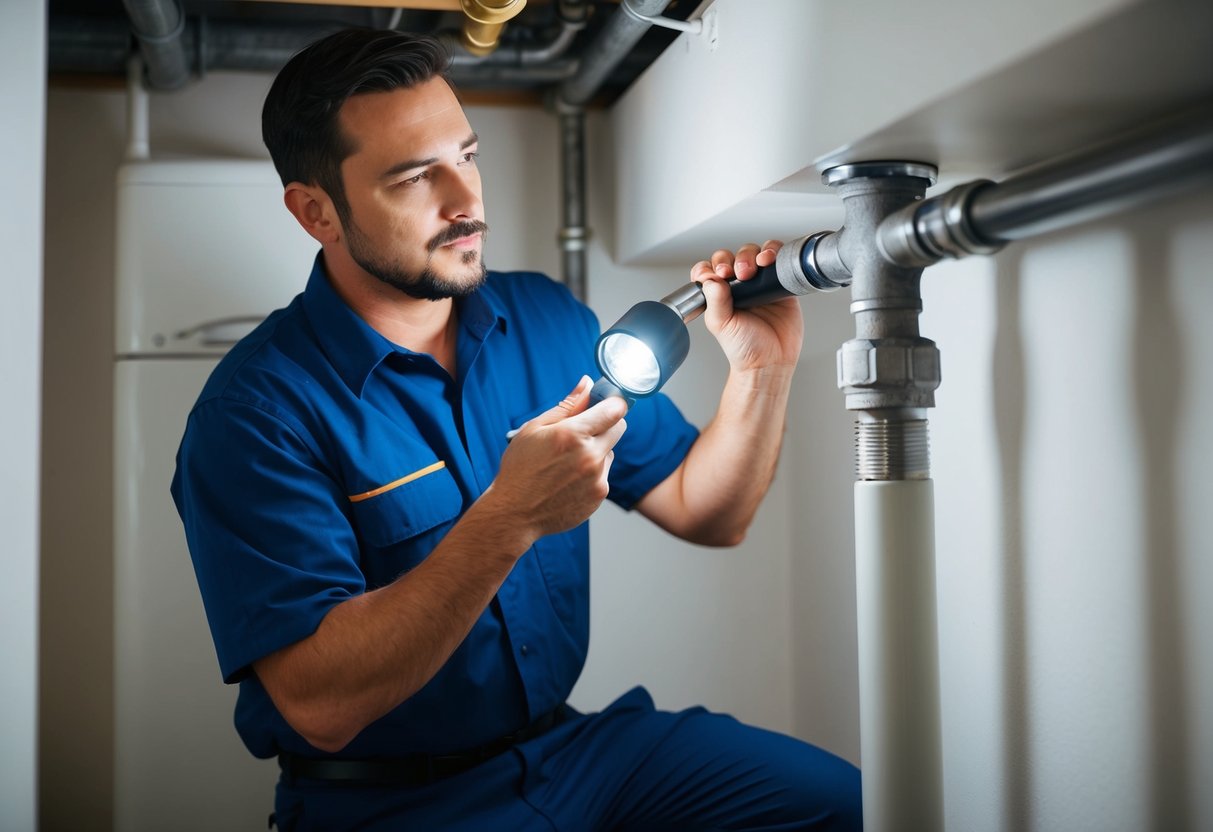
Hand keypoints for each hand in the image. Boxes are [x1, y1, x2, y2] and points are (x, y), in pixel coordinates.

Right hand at [489, 376, 627, 540]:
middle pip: (619, 428)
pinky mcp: (599, 495)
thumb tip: (586, 383)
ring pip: (610, 452)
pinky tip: (569, 479)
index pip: (615, 409)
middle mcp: (589, 456)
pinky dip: (592, 473)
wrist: (514, 513)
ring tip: (567, 462)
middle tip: (584, 430)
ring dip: (597, 450)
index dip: (613, 402)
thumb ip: (566, 406)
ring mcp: (597, 478)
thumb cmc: (519, 469)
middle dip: (606, 424)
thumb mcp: (535, 429)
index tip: (607, 402)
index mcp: (572, 434)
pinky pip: (604, 474)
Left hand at [691, 240, 803, 372]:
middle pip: (733, 257)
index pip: (710, 268)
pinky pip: (778, 260)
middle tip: (737, 273)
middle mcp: (738, 286)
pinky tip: (770, 260)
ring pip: (754, 254)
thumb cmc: (745, 348)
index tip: (717, 274)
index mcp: (719, 294)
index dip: (712, 266)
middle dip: (734, 260)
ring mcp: (759, 283)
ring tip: (756, 267)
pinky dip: (774, 253)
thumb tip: (711, 280)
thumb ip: (715, 302)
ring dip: (752, 254)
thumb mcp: (721, 325)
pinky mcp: (780, 283)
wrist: (771, 361)